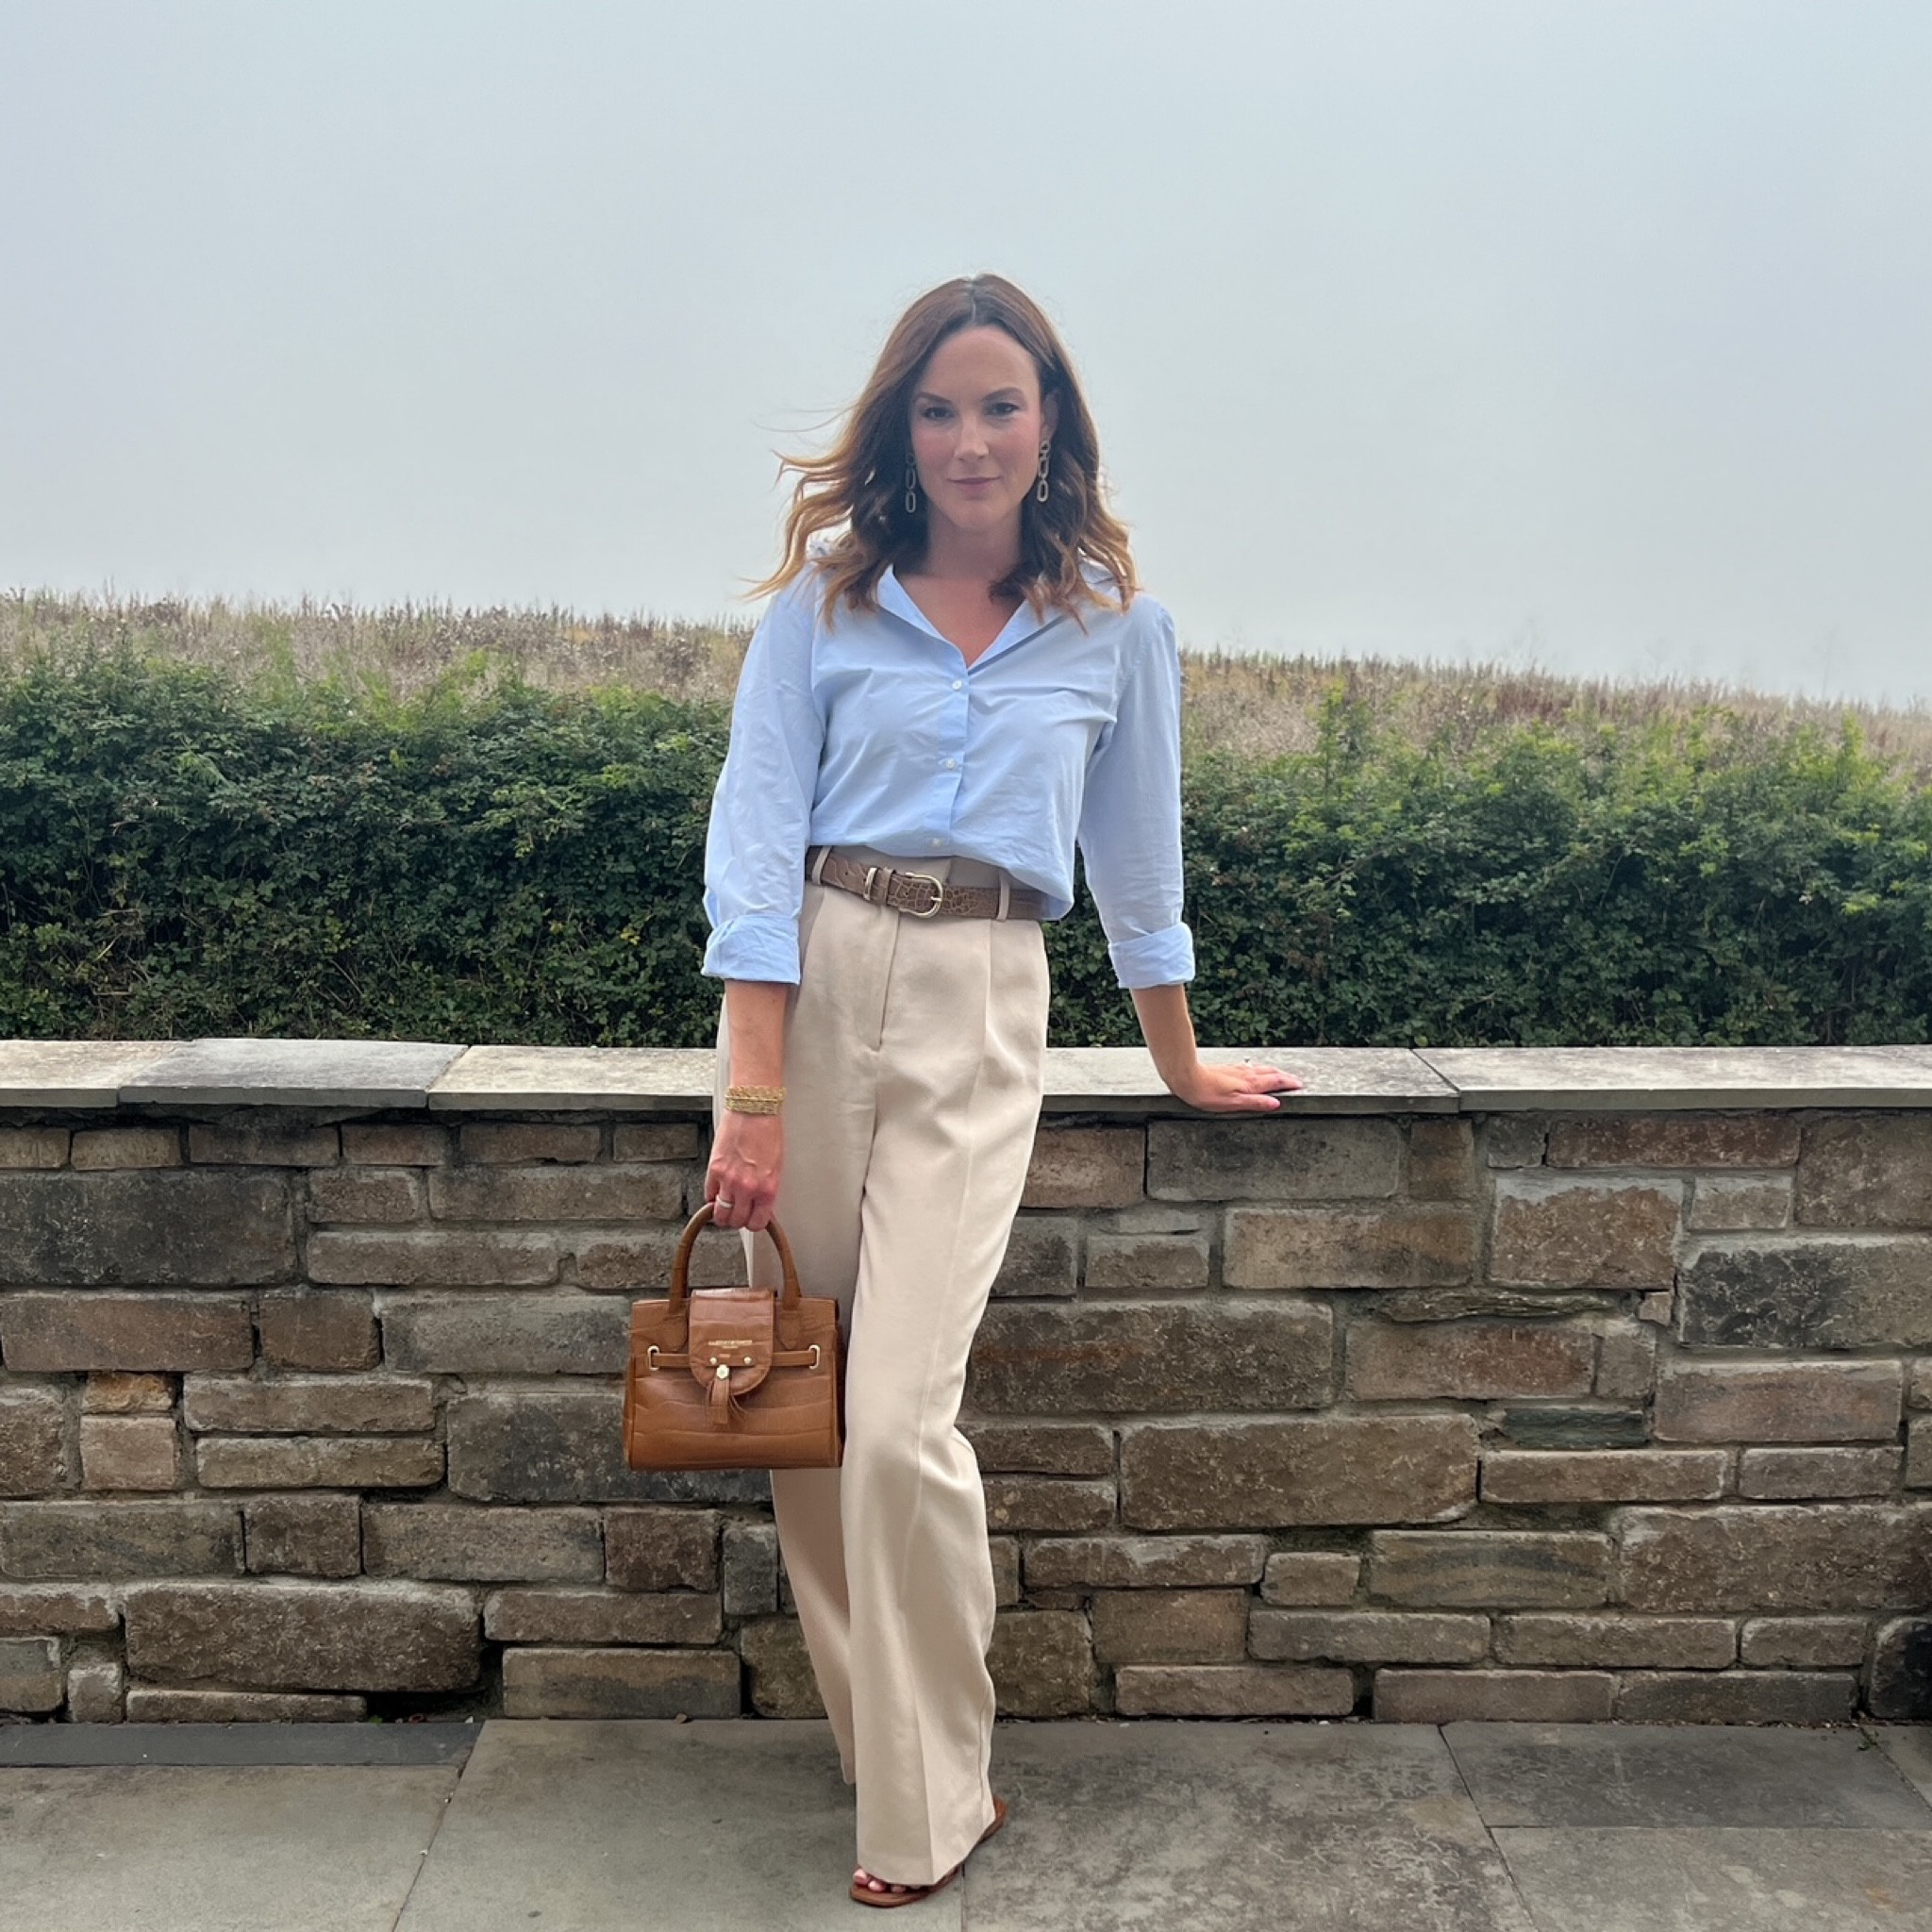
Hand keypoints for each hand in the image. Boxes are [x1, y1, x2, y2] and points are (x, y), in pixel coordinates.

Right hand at [705, 1111, 782, 1230]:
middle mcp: (748, 1187)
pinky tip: (717, 1190)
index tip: (751, 1219)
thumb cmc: (768, 1131)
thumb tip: (759, 1203)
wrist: (754, 1109)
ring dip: (721, 1212)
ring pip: (719, 1213)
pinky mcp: (714, 1168)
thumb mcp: (776, 1166)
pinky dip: (712, 1196)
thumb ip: (766, 1188)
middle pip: (736, 1221)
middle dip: (736, 1219)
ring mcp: (728, 1179)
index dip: (753, 1223)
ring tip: (725, 1206)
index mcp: (767, 1188)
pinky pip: (708, 1193)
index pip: (757, 1222)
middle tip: (737, 1212)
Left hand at [1167, 1057, 1302, 1112]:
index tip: (1300, 1084)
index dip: (1289, 1083)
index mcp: (1250, 1084)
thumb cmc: (1206, 1093)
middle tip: (1295, 1080)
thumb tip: (1275, 1104)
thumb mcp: (1233, 1103)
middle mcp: (1246, 1074)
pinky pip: (1251, 1068)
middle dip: (1285, 1077)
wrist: (1186, 1075)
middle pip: (1271, 1073)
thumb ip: (1255, 1103)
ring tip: (1281, 1075)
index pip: (1275, 1082)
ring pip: (1261, 1069)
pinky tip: (1255, 1071)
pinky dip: (1260, 1070)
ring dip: (1274, 1072)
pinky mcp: (1228, 1069)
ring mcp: (1237, 1070)